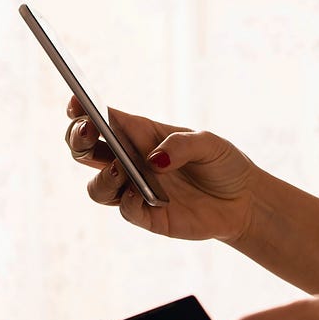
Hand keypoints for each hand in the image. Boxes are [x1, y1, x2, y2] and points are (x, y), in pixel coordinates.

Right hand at [63, 96, 262, 240]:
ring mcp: (135, 189)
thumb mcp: (210, 144)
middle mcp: (131, 161)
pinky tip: (139, 194)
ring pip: (97, 186)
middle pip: (85, 150)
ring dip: (102, 176)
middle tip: (87, 132)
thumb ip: (181, 146)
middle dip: (77, 138)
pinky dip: (126, 201)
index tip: (75, 103)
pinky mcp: (147, 216)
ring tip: (122, 169)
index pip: (103, 119)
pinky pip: (124, 210)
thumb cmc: (223, 164)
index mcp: (141, 134)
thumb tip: (153, 160)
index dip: (81, 109)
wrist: (243, 202)